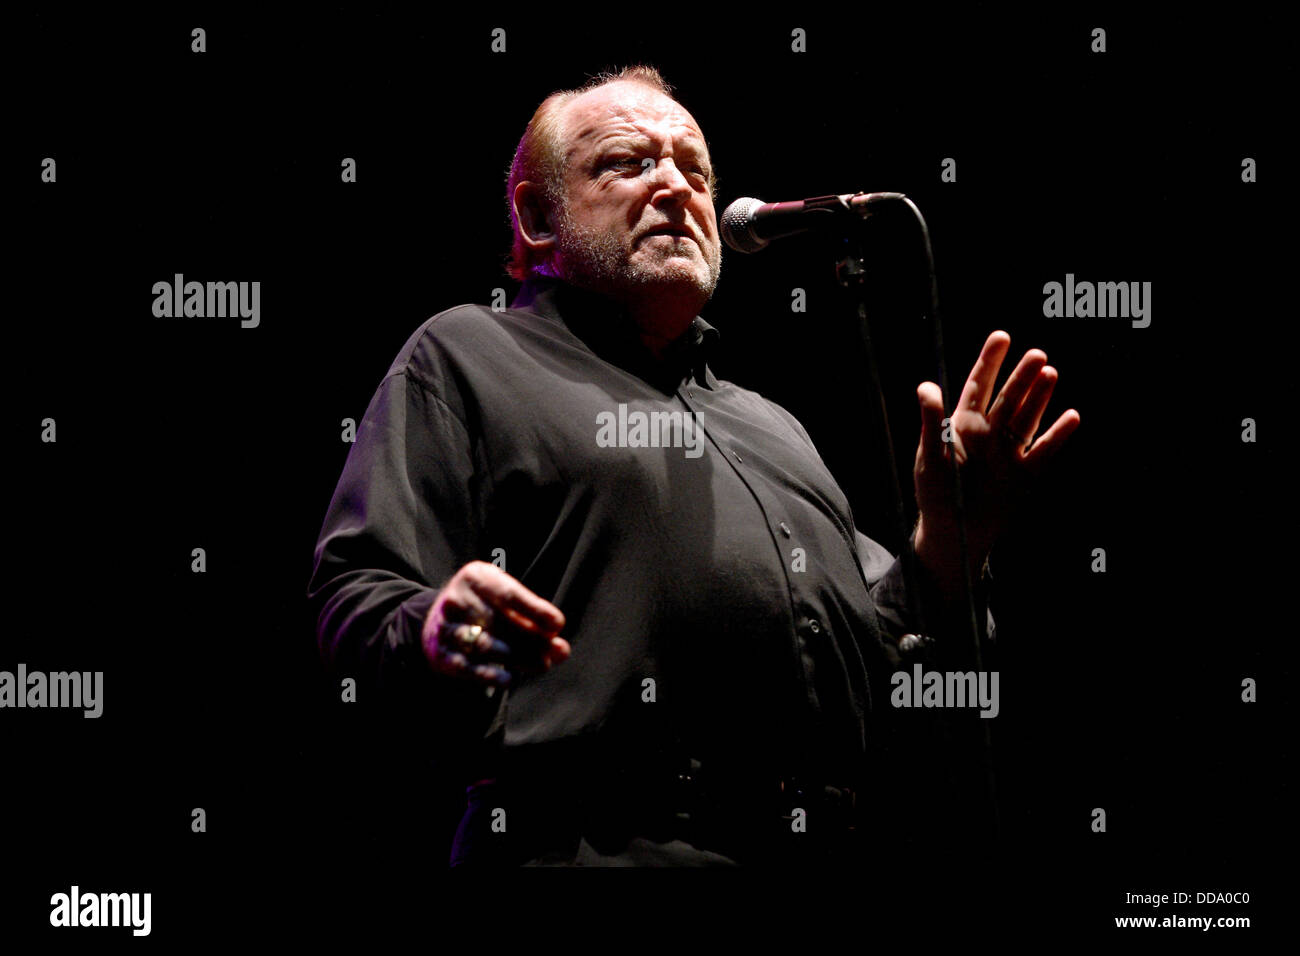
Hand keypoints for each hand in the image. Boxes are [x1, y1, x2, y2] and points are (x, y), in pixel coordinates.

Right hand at [421, 561, 569, 687]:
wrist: (439, 620)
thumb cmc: (486, 608)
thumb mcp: (508, 604)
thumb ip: (535, 623)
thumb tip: (562, 650)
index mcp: (476, 578)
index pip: (508, 594)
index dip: (534, 610)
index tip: (558, 625)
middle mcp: (456, 599)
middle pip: (498, 622)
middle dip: (531, 640)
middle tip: (554, 654)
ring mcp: (444, 627)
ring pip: (484, 644)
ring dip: (516, 657)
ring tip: (541, 664)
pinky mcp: (439, 653)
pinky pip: (465, 666)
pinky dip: (489, 675)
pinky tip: (510, 679)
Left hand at [913, 331, 1079, 589]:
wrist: (956, 533)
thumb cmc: (936, 493)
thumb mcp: (930, 456)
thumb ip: (930, 422)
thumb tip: (927, 386)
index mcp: (963, 425)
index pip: (978, 385)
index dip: (989, 361)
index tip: (1002, 336)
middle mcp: (989, 433)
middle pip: (1009, 397)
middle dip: (1022, 375)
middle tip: (1036, 353)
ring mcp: (1009, 451)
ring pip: (1028, 417)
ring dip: (1039, 396)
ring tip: (1050, 372)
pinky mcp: (1025, 473)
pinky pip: (1044, 449)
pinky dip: (1058, 434)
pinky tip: (1071, 416)